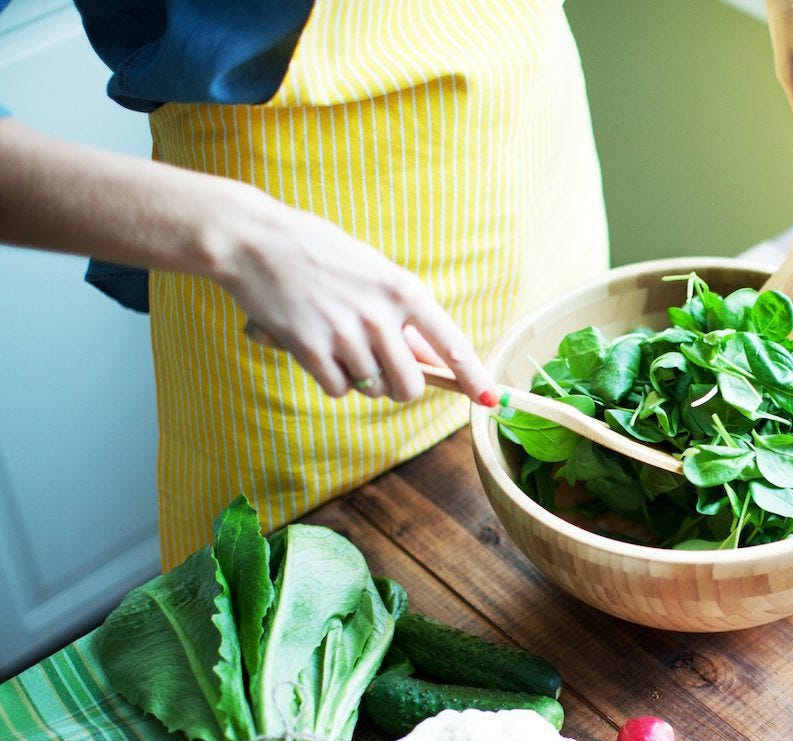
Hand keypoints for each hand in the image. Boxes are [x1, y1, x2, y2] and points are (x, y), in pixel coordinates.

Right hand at [0, 119, 495, 404]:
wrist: (254, 240)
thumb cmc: (319, 253)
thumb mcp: (373, 271)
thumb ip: (403, 314)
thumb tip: (434, 360)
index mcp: (403, 290)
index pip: (450, 344)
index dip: (473, 377)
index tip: (490, 401)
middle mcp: (380, 314)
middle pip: (409, 386)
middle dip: (399, 387)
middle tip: (380, 368)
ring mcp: (345, 333)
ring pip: (372, 390)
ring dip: (360, 379)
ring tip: (338, 345)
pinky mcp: (310, 349)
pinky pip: (338, 390)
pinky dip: (331, 380)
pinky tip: (317, 350)